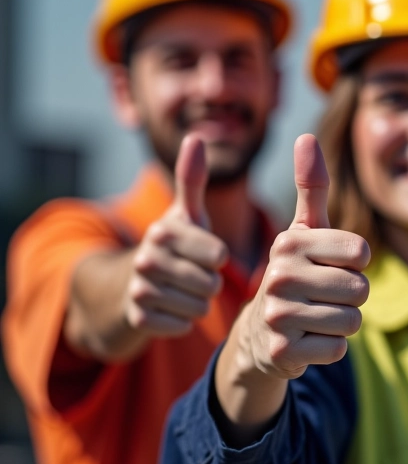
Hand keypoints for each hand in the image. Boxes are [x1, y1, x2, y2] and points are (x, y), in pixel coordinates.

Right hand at [123, 134, 228, 337]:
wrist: (131, 283)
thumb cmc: (175, 245)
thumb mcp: (184, 214)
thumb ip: (193, 180)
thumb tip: (196, 136)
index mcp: (163, 231)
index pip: (219, 256)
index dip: (218, 258)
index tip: (206, 253)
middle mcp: (146, 258)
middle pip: (211, 285)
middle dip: (209, 283)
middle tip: (194, 275)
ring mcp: (139, 290)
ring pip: (199, 308)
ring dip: (198, 303)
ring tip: (183, 290)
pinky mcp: (137, 319)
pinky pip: (182, 326)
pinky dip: (183, 321)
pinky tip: (172, 308)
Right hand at [244, 134, 369, 377]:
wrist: (259, 332)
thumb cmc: (294, 273)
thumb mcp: (302, 231)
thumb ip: (311, 186)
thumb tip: (306, 136)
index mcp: (288, 243)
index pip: (361, 253)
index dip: (356, 264)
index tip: (331, 266)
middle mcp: (278, 277)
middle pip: (360, 290)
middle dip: (351, 297)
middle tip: (322, 296)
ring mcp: (278, 317)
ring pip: (352, 321)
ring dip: (342, 323)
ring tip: (316, 316)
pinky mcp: (282, 352)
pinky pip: (337, 349)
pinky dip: (329, 347)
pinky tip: (307, 340)